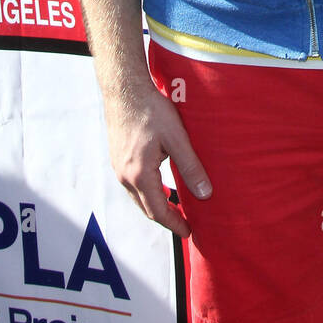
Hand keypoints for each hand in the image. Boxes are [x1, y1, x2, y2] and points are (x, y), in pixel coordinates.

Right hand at [104, 80, 211, 235]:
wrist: (124, 89)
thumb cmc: (151, 110)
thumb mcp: (177, 138)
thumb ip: (190, 167)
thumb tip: (205, 194)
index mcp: (139, 175)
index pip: (158, 211)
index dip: (174, 224)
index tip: (189, 232)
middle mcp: (124, 176)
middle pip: (146, 208)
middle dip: (166, 218)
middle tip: (185, 223)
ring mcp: (118, 168)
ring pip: (138, 197)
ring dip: (156, 205)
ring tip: (176, 206)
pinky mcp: (117, 158)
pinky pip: (133, 185)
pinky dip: (148, 192)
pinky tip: (160, 185)